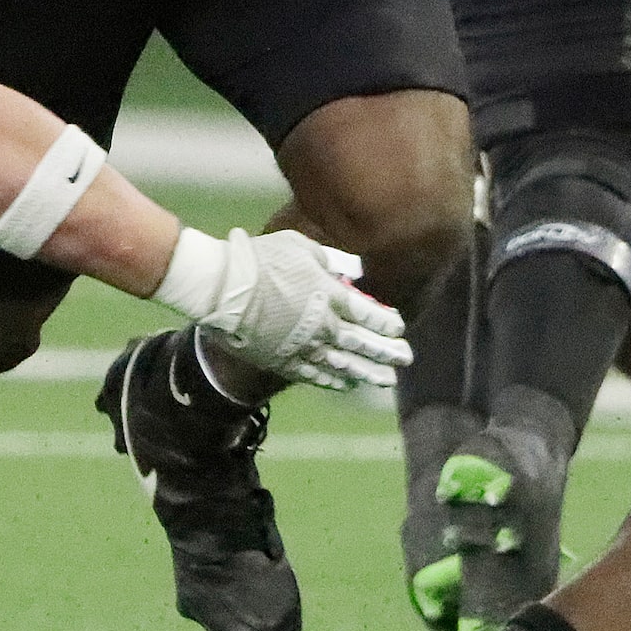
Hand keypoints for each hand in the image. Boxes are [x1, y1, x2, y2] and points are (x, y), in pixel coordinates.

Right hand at [184, 229, 411, 391]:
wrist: (224, 288)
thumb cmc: (261, 259)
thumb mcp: (300, 247)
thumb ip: (328, 261)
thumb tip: (344, 272)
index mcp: (330, 293)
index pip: (368, 313)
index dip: (386, 322)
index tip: (399, 328)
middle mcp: (323, 324)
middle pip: (363, 343)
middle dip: (387, 352)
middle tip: (405, 359)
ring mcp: (304, 347)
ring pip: (344, 365)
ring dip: (367, 373)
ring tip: (385, 380)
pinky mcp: (284, 362)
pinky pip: (315, 375)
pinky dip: (334, 380)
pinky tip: (346, 383)